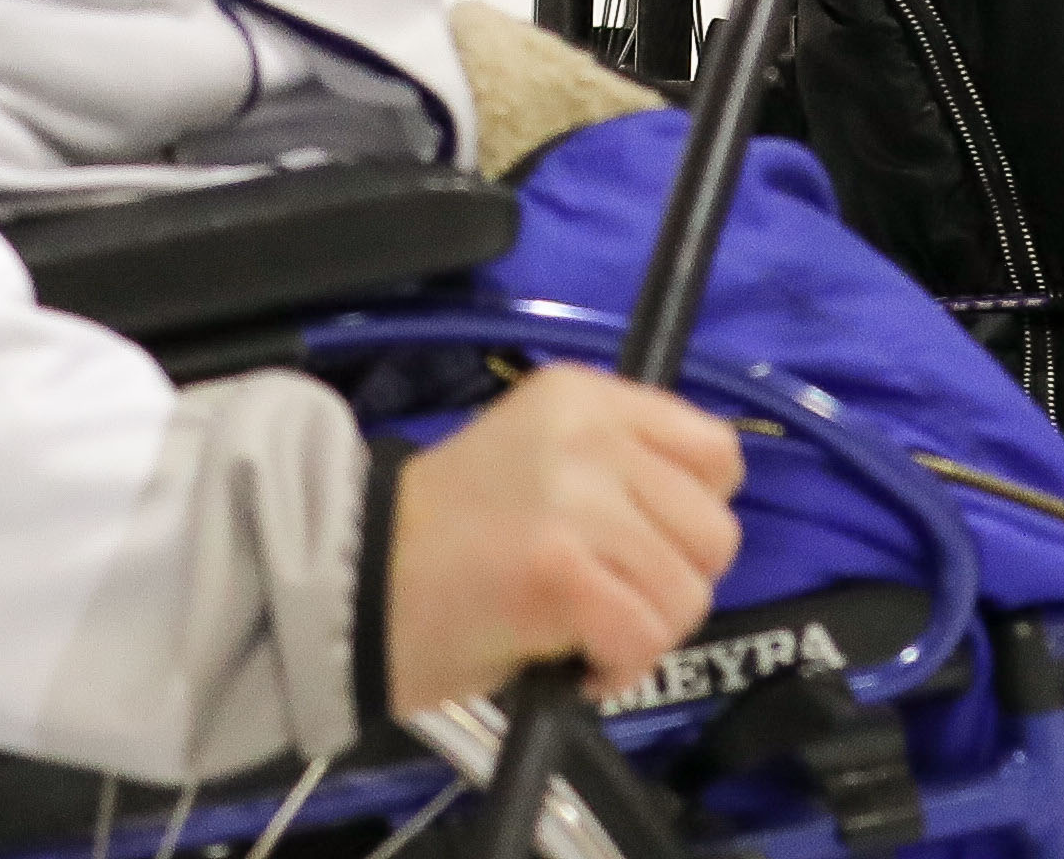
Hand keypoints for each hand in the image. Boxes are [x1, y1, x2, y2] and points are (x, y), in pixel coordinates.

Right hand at [378, 365, 742, 714]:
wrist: (347, 586)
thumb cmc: (443, 541)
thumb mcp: (540, 462)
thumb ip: (618, 472)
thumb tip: (693, 527)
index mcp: (584, 395)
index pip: (716, 454)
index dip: (693, 518)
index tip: (641, 548)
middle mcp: (590, 432)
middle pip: (714, 532)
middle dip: (672, 587)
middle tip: (607, 603)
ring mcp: (578, 498)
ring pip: (687, 592)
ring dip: (645, 634)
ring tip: (582, 635)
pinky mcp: (562, 568)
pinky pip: (644, 636)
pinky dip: (619, 668)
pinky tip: (572, 665)